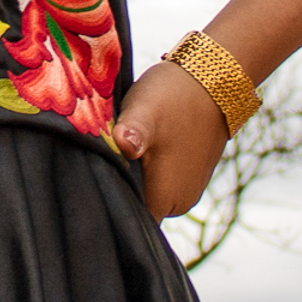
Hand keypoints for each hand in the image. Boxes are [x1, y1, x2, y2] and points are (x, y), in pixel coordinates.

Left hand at [113, 60, 230, 217]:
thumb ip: (132, 131)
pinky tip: (137, 145)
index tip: (90, 179)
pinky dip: (145, 167)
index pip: (125, 219)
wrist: (211, 82)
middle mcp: (176, 205)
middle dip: (117, 184)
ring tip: (119, 148)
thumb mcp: (145, 111)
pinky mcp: (186, 177)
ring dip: (131, 174)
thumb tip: (124, 144)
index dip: (106, 201)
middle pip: (135, 205)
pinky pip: (158, 180)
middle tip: (100, 157)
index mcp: (164, 201)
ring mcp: (184, 191)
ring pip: (145, 191)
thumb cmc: (173, 97)